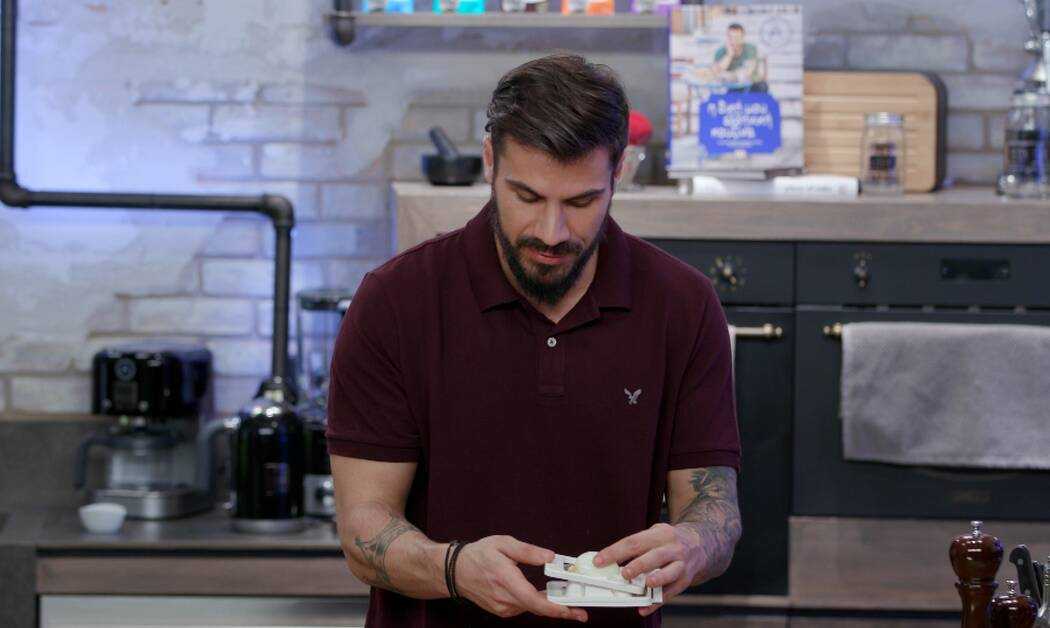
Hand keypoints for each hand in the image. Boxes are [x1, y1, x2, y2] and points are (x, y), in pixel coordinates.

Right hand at [455, 535, 587, 622]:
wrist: (455, 571)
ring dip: (547, 604)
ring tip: (563, 597)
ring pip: (531, 608)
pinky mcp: (502, 610)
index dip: (556, 609)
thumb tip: (550, 557)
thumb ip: (528, 551)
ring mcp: (502, 607)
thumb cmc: (478, 555)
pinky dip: (535, 603)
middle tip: (579, 612)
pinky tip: (542, 595)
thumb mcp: (503, 544)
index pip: (535, 601)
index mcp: (506, 580)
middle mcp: (504, 599)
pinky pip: (523, 607)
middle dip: (561, 611)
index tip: (572, 612)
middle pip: (538, 609)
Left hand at [593, 523, 700, 617]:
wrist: (700, 545)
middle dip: (638, 565)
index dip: (615, 552)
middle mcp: (672, 548)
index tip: (599, 561)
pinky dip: (657, 602)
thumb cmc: (669, 541)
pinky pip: (671, 593)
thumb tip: (609, 561)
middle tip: (624, 574)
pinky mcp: (685, 580)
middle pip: (654, 556)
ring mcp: (681, 564)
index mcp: (660, 534)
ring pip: (669, 572)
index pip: (634, 542)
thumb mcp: (655, 533)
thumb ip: (636, 545)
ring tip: (644, 585)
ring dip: (656, 580)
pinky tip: (644, 608)